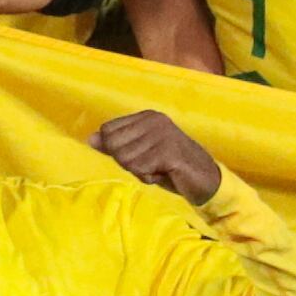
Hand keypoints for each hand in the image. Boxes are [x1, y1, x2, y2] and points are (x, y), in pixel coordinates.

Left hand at [91, 109, 220, 203]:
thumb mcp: (138, 154)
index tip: (140, 155)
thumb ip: (114, 146)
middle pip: (113, 146)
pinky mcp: (169, 151)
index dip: (117, 150)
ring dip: (140, 171)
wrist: (205, 179)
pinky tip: (165, 173)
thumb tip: (90, 138)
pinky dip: (149, 177)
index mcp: (146, 116)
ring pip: (125, 159)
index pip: (107, 131)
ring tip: (159, 168)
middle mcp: (154, 120)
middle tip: (150, 164)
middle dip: (127, 162)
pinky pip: (140, 169)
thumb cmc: (168, 166)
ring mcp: (162, 134)